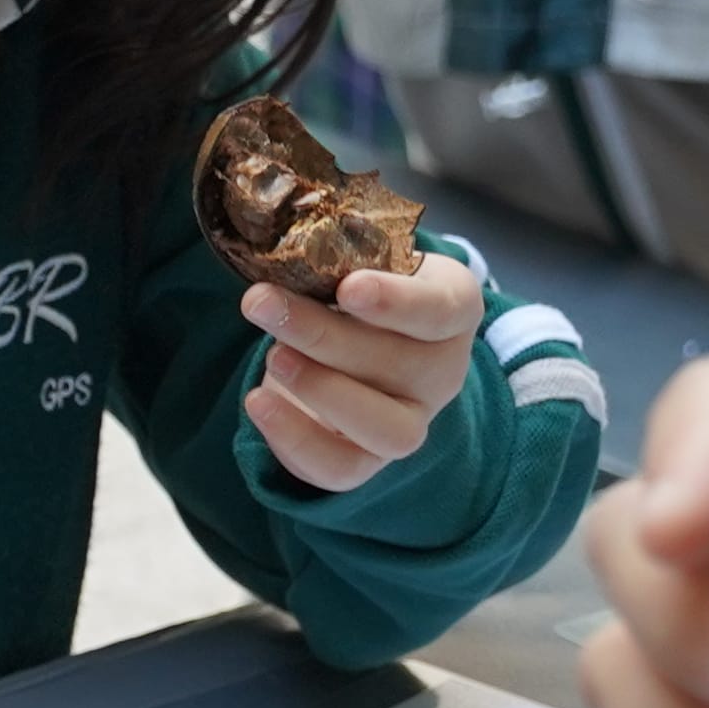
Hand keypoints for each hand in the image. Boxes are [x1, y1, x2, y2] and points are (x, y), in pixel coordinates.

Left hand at [236, 252, 482, 489]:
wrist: (351, 341)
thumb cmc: (354, 289)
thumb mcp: (356, 259)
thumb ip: (334, 251)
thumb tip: (277, 238)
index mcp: (451, 308)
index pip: (442, 309)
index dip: (397, 301)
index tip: (349, 287)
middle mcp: (442, 370)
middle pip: (401, 366)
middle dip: (322, 335)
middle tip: (262, 303)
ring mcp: (412, 420)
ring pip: (388, 429)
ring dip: (322, 391)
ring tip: (272, 355)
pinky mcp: (370, 458)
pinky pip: (342, 469)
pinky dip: (295, 441)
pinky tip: (257, 402)